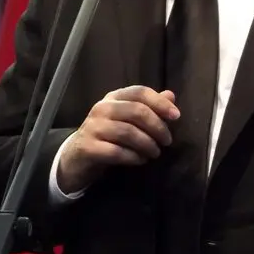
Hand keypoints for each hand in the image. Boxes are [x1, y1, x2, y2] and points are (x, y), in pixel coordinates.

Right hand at [57, 86, 178, 193]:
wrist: (77, 156)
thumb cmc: (108, 135)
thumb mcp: (127, 118)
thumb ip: (148, 107)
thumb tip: (171, 96)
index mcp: (114, 97)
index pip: (140, 92)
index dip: (160, 103)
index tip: (176, 116)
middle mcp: (102, 108)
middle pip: (136, 111)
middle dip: (157, 127)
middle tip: (167, 141)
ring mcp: (93, 127)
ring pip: (128, 132)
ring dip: (147, 144)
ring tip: (155, 153)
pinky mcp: (88, 147)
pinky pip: (116, 152)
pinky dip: (133, 157)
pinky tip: (140, 160)